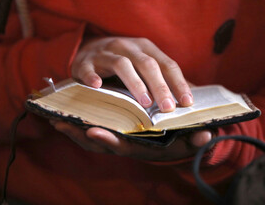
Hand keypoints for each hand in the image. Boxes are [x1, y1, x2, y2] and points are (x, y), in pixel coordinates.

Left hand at [51, 121, 212, 161]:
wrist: (177, 141)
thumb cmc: (181, 140)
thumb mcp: (190, 139)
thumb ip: (196, 139)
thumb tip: (207, 136)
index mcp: (144, 147)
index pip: (125, 145)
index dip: (110, 141)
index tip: (93, 132)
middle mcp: (130, 144)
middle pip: (104, 142)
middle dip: (84, 135)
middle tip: (64, 125)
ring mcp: (120, 138)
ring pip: (95, 137)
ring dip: (77, 130)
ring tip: (57, 121)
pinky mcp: (115, 131)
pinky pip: (94, 129)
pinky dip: (80, 125)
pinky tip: (64, 118)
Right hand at [71, 37, 192, 111]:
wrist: (89, 50)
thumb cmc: (123, 62)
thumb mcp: (145, 65)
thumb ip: (165, 78)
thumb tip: (194, 93)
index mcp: (146, 48)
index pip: (167, 64)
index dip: (179, 83)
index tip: (187, 103)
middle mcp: (127, 47)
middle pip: (148, 64)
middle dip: (160, 87)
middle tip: (169, 108)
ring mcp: (105, 53)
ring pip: (122, 65)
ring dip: (135, 84)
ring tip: (145, 104)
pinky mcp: (84, 62)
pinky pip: (88, 68)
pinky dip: (92, 76)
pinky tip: (97, 87)